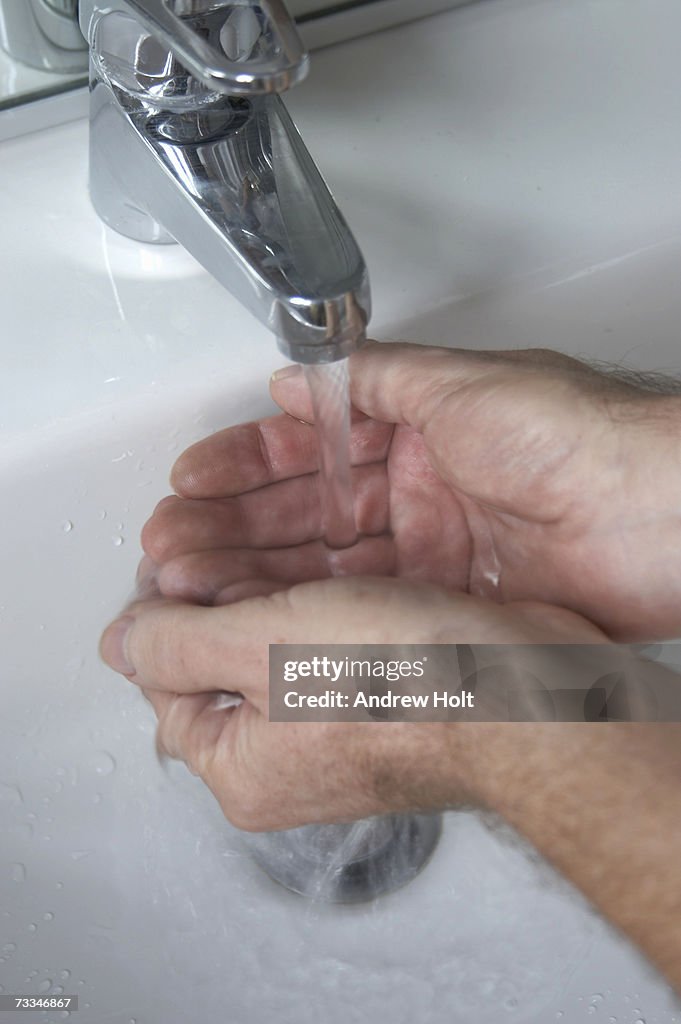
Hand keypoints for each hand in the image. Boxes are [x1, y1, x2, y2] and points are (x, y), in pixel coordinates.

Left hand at [100, 577, 604, 829]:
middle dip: (214, 591)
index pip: (168, 683)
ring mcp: (340, 732)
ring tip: (262, 531)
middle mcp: (288, 761)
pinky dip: (320, 599)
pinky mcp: (385, 700)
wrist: (524, 692)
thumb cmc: (402, 682)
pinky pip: (329, 643)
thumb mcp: (261, 646)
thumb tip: (120, 643)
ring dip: (267, 585)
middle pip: (223, 662)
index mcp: (243, 768)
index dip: (164, 612)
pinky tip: (326, 556)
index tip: (173, 554)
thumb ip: (176, 642)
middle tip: (215, 533)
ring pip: (278, 645)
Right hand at [144, 341, 680, 640]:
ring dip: (253, 571)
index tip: (192, 477)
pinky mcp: (451, 607)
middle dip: (233, 524)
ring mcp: (435, 555)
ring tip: (185, 579)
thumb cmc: (580, 440)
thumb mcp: (463, 384)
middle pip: (308, 513)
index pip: (314, 448)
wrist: (660, 519)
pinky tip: (253, 610)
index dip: (248, 462)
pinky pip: (363, 606)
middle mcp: (423, 496)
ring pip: (325, 565)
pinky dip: (306, 609)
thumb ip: (376, 381)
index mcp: (422, 434)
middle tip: (170, 541)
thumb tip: (300, 376)